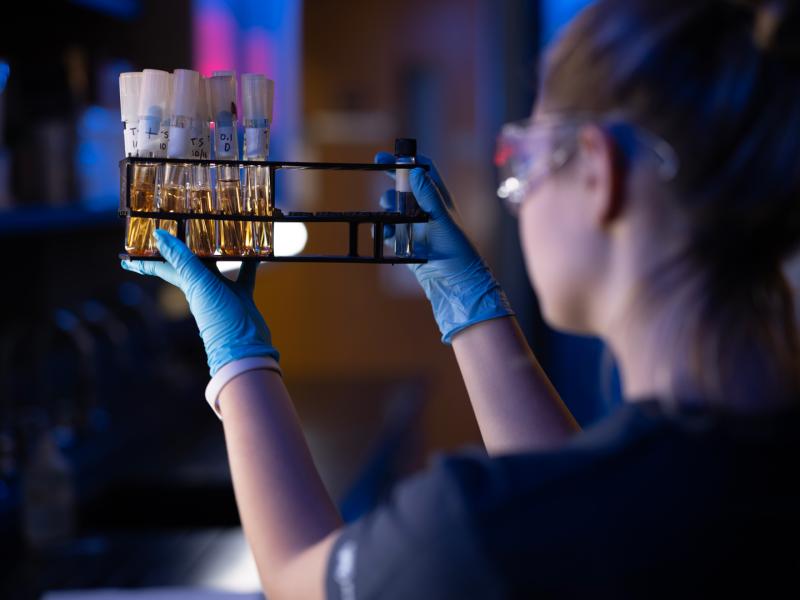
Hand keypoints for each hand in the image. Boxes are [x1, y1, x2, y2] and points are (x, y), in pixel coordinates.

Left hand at [121, 229, 277, 375]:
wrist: (244, 346)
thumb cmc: (219, 316)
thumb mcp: (199, 284)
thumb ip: (182, 259)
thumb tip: (159, 235)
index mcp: (187, 283)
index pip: (160, 268)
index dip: (143, 261)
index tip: (126, 255)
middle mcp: (201, 286)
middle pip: (188, 261)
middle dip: (181, 247)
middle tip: (177, 226)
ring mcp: (221, 291)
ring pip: (216, 264)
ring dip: (215, 249)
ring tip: (217, 230)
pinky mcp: (240, 295)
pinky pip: (244, 274)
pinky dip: (248, 262)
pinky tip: (253, 251)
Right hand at [376, 153, 512, 341]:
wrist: (456, 285)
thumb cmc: (459, 251)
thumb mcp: (444, 221)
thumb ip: (429, 196)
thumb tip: (415, 171)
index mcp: (440, 200)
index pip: (424, 171)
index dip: (408, 160)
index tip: (390, 154)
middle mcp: (426, 210)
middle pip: (405, 186)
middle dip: (393, 177)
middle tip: (378, 164)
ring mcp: (415, 227)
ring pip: (394, 209)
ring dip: (388, 205)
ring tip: (387, 207)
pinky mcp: (406, 244)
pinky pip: (389, 232)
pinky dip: (384, 230)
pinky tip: (386, 233)